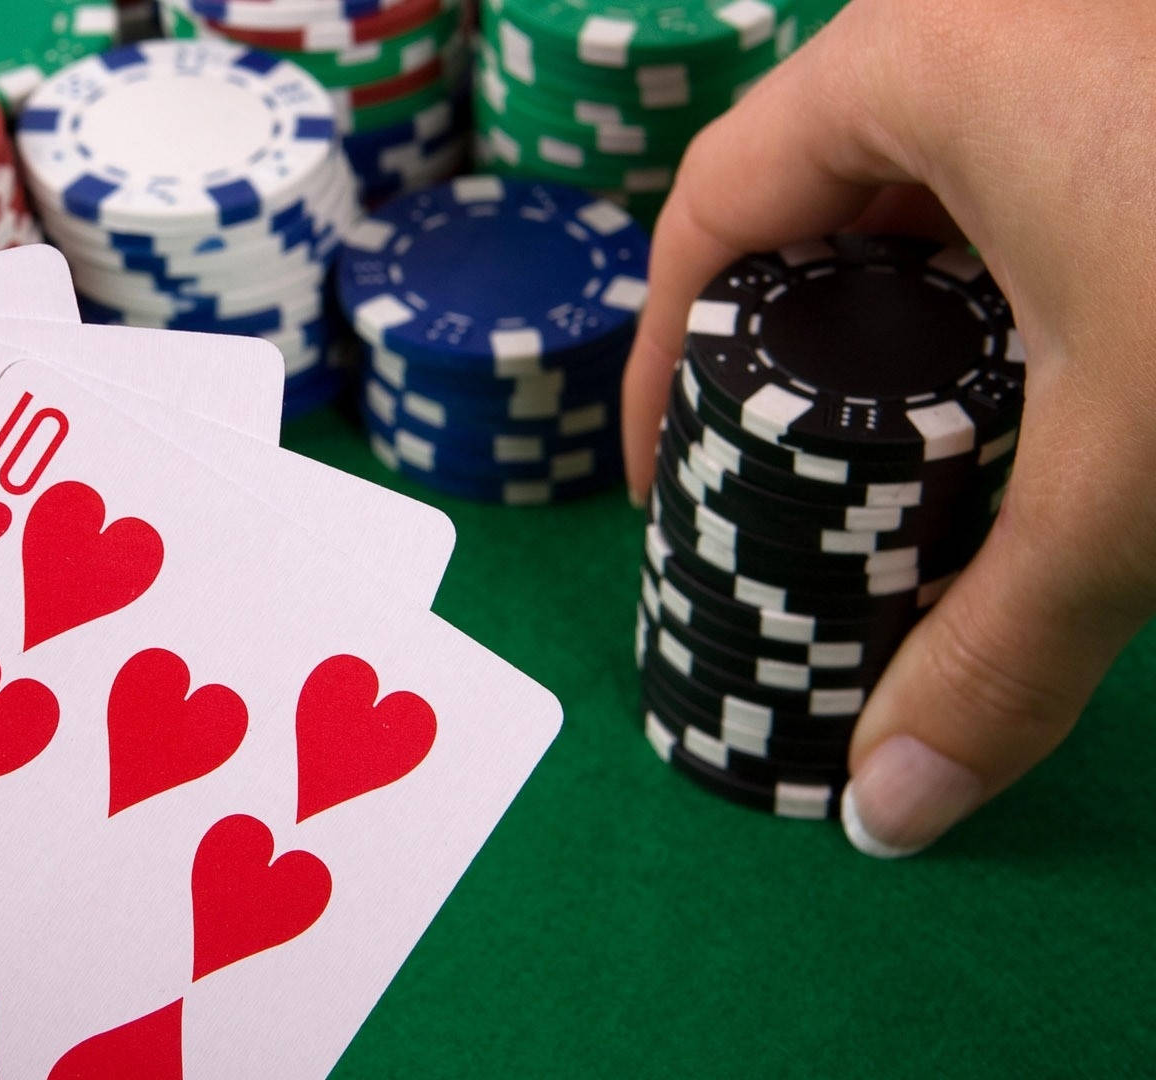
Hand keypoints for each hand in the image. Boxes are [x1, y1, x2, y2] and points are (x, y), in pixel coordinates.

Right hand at [620, 0, 1155, 855]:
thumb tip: (891, 814)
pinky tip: (1071, 372)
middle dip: (788, 342)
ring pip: (939, 176)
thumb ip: (996, 649)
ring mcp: (1097, 33)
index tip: (663, 473)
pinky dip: (1023, 274)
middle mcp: (994, 15)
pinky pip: (1045, 166)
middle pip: (816, 189)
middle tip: (791, 476)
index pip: (708, 207)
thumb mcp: (1133, 483)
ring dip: (911, 314)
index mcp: (919, 61)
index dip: (657, 352)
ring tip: (924, 448)